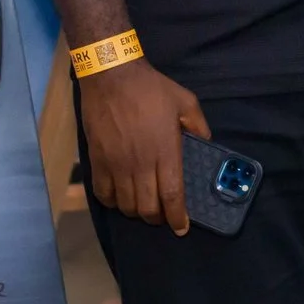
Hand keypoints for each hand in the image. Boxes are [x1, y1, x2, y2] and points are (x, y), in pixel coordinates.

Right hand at [78, 58, 211, 233]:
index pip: (172, 195)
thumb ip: (198, 124)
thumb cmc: (150, 88)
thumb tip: (206, 142)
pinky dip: (113, 202)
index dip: (177, 217)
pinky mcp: (97, 161)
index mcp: (165, 151)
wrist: (111, 76)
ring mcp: (116, 164)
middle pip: (148, 207)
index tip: (181, 228)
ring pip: (126, 205)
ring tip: (143, 206)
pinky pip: (103, 194)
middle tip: (163, 214)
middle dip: (157, 218)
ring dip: (136, 212)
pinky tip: (120, 197)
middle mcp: (140, 164)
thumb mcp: (185, 100)